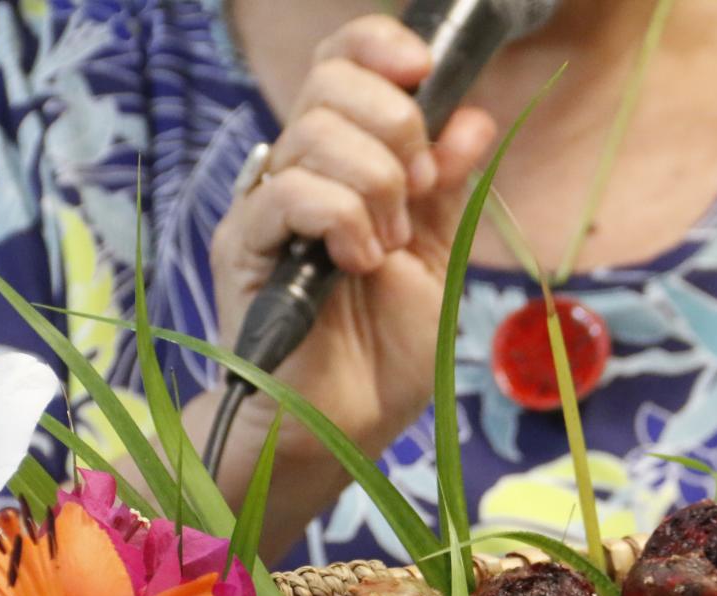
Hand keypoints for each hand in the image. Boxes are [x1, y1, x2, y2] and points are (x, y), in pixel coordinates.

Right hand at [208, 14, 497, 460]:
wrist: (347, 427)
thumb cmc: (385, 354)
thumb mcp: (438, 259)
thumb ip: (450, 189)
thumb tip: (472, 117)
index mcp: (341, 164)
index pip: (341, 63)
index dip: (379, 48)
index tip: (425, 72)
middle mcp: (296, 173)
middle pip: (327, 82)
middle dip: (394, 123)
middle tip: (417, 192)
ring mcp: (266, 208)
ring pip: (315, 133)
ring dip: (375, 183)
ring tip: (388, 245)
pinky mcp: (244, 248)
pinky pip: (290, 192)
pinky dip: (342, 218)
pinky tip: (358, 262)